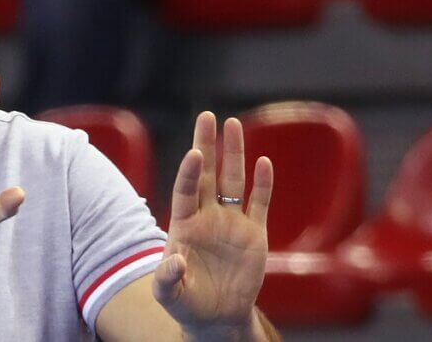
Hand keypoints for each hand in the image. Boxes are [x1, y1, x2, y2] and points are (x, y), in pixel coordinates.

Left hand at [153, 112, 272, 339]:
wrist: (215, 317)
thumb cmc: (186, 303)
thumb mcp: (169, 295)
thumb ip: (167, 279)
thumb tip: (174, 262)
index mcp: (184, 225)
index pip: (185, 191)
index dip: (189, 172)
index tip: (193, 151)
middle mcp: (207, 217)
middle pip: (206, 173)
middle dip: (206, 144)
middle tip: (206, 115)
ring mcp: (231, 222)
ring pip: (232, 180)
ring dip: (234, 153)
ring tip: (232, 124)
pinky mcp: (253, 233)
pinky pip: (258, 203)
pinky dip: (262, 183)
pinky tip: (264, 161)